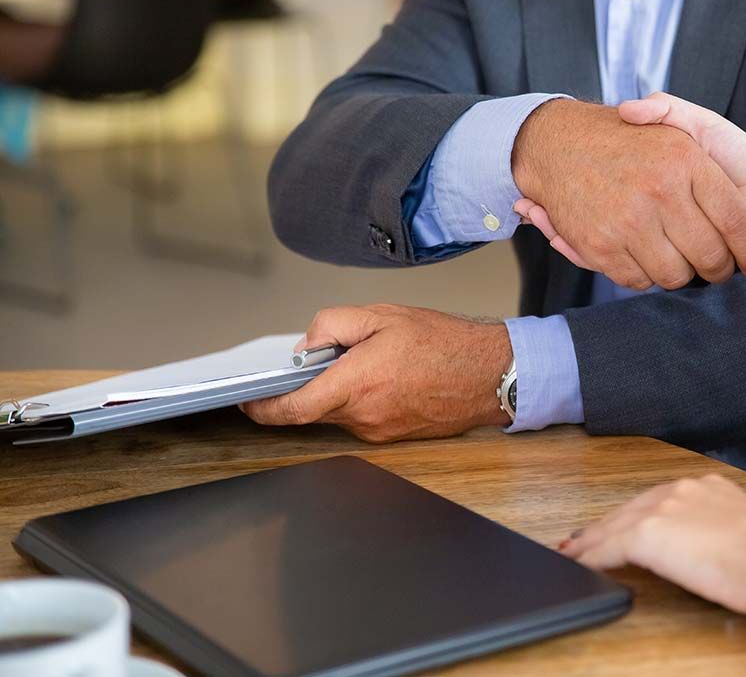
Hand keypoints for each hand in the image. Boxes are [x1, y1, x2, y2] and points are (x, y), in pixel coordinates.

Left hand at [240, 305, 510, 441]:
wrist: (491, 373)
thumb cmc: (446, 343)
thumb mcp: (382, 315)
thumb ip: (333, 325)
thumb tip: (307, 345)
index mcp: (356, 384)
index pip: (292, 408)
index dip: (262, 409)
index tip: (248, 402)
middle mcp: (364, 416)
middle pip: (314, 408)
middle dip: (312, 385)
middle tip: (331, 355)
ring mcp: (379, 431)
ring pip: (340, 412)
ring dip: (342, 390)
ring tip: (373, 361)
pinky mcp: (394, 436)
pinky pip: (363, 418)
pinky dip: (362, 399)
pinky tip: (388, 377)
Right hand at [511, 97, 745, 289]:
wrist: (557, 142)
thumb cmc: (627, 139)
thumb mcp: (674, 123)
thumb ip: (712, 145)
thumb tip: (734, 189)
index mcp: (685, 161)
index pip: (737, 221)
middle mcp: (659, 190)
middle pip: (710, 258)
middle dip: (719, 270)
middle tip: (718, 266)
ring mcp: (628, 220)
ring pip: (675, 275)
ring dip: (680, 273)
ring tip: (679, 257)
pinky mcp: (600, 245)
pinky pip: (638, 280)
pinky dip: (644, 274)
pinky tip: (646, 256)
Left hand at [559, 474, 745, 613]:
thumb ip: (723, 529)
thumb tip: (718, 546)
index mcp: (706, 488)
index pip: (658, 501)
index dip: (635, 515)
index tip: (622, 524)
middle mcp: (680, 490)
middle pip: (630, 508)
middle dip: (605, 524)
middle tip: (582, 537)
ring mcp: (661, 509)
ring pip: (613, 525)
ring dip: (590, 540)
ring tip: (571, 551)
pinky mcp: (646, 533)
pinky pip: (607, 547)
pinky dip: (591, 556)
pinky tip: (580, 564)